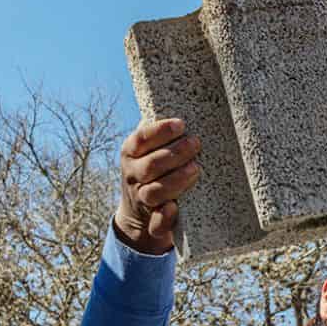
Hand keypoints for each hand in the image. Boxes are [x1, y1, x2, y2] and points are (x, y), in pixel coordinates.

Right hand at [116, 118, 202, 253]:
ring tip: (195, 169)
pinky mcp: (152, 222)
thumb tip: (182, 102)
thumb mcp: (148, 149)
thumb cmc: (153, 170)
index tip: (181, 125)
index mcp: (130, 153)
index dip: (160, 131)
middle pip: (150, 166)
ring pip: (154, 192)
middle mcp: (132, 176)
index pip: (141, 140)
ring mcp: (141, 200)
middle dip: (174, 154)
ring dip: (175, 181)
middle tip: (196, 144)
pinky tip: (174, 208)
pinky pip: (156, 223)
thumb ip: (158, 132)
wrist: (138, 213)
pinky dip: (164, 216)